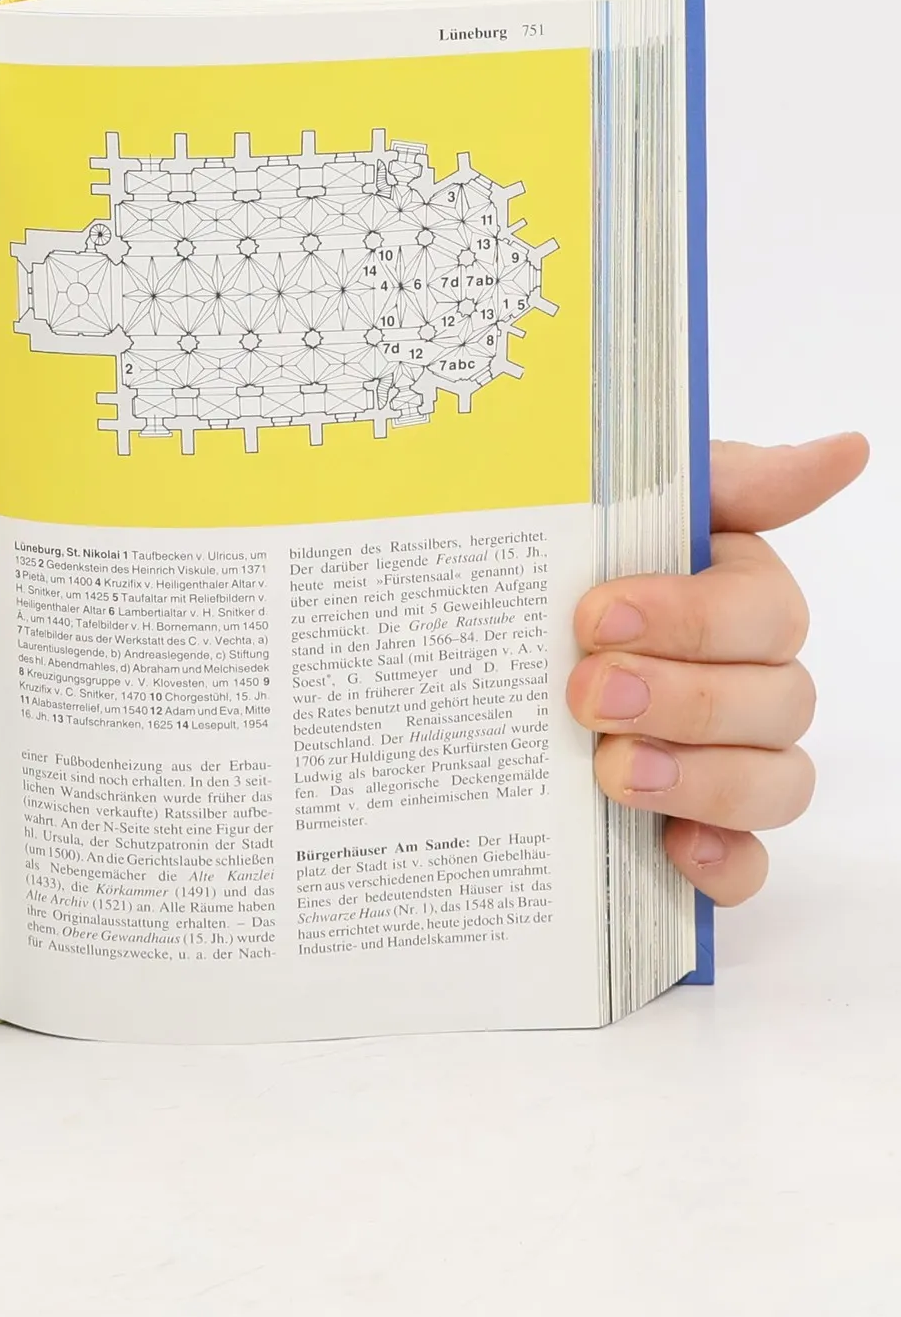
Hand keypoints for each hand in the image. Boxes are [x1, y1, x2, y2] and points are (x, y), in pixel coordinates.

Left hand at [566, 434, 868, 905]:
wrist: (473, 637)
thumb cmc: (562, 566)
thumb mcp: (620, 502)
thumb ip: (727, 482)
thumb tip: (844, 450)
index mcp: (736, 601)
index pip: (764, 614)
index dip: (689, 618)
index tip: (597, 615)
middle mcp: (748, 685)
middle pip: (777, 703)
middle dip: (683, 700)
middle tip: (587, 693)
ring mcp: (729, 764)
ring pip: (776, 785)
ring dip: (702, 780)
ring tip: (613, 771)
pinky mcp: (696, 834)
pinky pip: (746, 866)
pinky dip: (723, 865)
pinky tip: (676, 851)